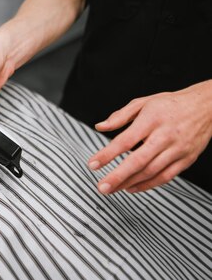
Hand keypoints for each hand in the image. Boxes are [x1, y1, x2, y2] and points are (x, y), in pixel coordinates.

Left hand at [88, 80, 211, 193]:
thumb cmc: (171, 104)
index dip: (107, 154)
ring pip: (151, 172)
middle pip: (138, 160)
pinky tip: (132, 188)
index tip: (93, 164)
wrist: (206, 106)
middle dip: (118, 176)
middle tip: (102, 187)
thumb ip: (120, 116)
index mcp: (151, 120)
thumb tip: (100, 127)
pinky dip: (148, 185)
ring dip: (130, 183)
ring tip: (112, 189)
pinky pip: (166, 177)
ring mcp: (177, 149)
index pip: (125, 140)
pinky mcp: (186, 160)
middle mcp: (165, 136)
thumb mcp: (143, 103)